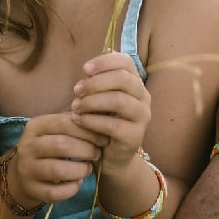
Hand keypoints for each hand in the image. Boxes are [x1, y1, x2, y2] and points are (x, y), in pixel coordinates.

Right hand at [12, 113, 104, 207]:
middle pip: (62, 145)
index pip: (64, 123)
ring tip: (88, 168)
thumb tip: (98, 120)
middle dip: (86, 150)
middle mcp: (27, 146)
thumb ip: (72, 125)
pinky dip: (71, 189)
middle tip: (97, 154)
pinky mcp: (31, 189)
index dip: (88, 131)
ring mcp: (27, 169)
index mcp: (35, 126)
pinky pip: (55, 192)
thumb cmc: (47, 147)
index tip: (102, 139)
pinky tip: (77, 183)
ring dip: (80, 170)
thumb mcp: (54, 131)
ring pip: (58, 170)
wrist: (23, 173)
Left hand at [70, 51, 150, 169]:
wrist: (110, 156)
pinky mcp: (135, 137)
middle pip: (123, 79)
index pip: (126, 62)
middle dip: (96, 82)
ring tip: (75, 106)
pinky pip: (113, 125)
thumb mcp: (100, 98)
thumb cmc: (102, 120)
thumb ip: (97, 82)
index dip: (105, 62)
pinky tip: (78, 120)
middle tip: (76, 90)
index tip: (84, 69)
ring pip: (119, 100)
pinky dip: (92, 120)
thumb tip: (88, 67)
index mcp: (135, 83)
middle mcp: (143, 97)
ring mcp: (142, 117)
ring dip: (92, 101)